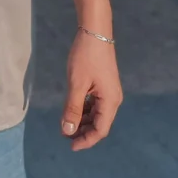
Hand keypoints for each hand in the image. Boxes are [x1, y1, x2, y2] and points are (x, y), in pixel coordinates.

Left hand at [61, 29, 122, 151]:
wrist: (95, 31)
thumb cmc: (86, 57)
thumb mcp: (77, 83)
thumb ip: (72, 108)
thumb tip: (68, 130)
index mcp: (110, 101)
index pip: (100, 130)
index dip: (86, 140)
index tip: (70, 146)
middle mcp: (113, 99)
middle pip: (99, 123)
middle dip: (83, 131)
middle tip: (64, 135)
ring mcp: (108, 91)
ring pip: (96, 114)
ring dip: (82, 120)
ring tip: (66, 124)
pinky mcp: (103, 84)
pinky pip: (94, 103)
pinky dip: (84, 109)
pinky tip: (72, 109)